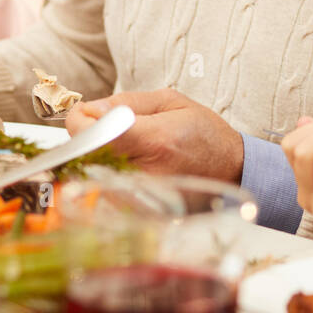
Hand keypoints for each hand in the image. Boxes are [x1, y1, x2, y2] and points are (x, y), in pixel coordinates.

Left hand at [65, 88, 244, 180]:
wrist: (232, 168)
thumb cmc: (204, 134)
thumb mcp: (171, 102)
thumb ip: (126, 103)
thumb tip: (90, 108)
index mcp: (155, 140)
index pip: (94, 133)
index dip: (80, 121)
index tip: (85, 113)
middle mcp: (146, 172)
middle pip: (88, 155)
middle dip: (89, 137)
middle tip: (106, 127)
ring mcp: (143, 197)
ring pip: (94, 174)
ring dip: (98, 157)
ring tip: (125, 147)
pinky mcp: (142, 210)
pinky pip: (107, 190)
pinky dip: (108, 174)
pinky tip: (130, 165)